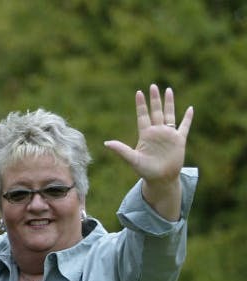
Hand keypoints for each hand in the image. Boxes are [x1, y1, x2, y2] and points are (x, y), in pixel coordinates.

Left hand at [103, 84, 191, 220]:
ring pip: (169, 115)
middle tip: (153, 86)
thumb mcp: (132, 159)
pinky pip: (184, 126)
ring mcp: (168, 135)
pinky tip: (190, 108)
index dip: (141, 105)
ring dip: (169, 103)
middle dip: (154, 99)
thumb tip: (106, 143)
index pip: (142, 116)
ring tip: (168, 90)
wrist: (160, 179)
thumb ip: (121, 150)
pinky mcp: (179, 140)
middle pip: (156, 111)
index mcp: (145, 135)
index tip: (138, 92)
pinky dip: (187, 118)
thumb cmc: (145, 171)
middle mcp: (157, 132)